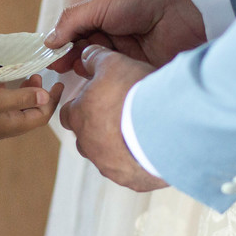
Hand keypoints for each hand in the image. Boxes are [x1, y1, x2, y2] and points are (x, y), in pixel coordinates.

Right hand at [0, 76, 62, 141]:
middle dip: (40, 95)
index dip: (53, 100)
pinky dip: (9, 93)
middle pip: (31, 112)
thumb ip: (20, 97)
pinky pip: (3, 105)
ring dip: (24, 93)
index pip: (41, 115)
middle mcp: (4, 127)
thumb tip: (46, 96)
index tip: (58, 82)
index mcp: (11, 125)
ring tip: (25, 75)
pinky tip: (1, 80)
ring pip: (17, 108)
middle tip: (39, 75)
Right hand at [45, 0, 206, 76]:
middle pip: (86, 52)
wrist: (187, 6)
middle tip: (61, 68)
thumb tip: (47, 40)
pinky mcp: (142, 68)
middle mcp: (115, 34)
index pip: (76, 33)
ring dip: (89, 70)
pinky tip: (99, 84)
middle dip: (72, 59)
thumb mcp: (102, 3)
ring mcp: (129, 52)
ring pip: (101, 67)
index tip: (49, 59)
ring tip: (82, 72)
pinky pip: (120, 78)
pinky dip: (108, 81)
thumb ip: (72, 21)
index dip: (62, 46)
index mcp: (104, 14)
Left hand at [59, 46, 164, 191]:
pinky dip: (138, 163)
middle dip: (100, 128)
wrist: (167, 124)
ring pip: (108, 158)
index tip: (99, 100)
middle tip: (122, 115)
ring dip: (119, 148)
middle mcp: (89, 146)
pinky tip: (153, 149)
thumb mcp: (113, 64)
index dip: (83, 106)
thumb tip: (87, 54)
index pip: (69, 114)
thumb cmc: (135, 93)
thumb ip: (96, 58)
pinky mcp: (132, 180)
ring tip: (140, 133)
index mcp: (79, 118)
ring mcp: (110, 166)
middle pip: (87, 138)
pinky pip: (132, 173)